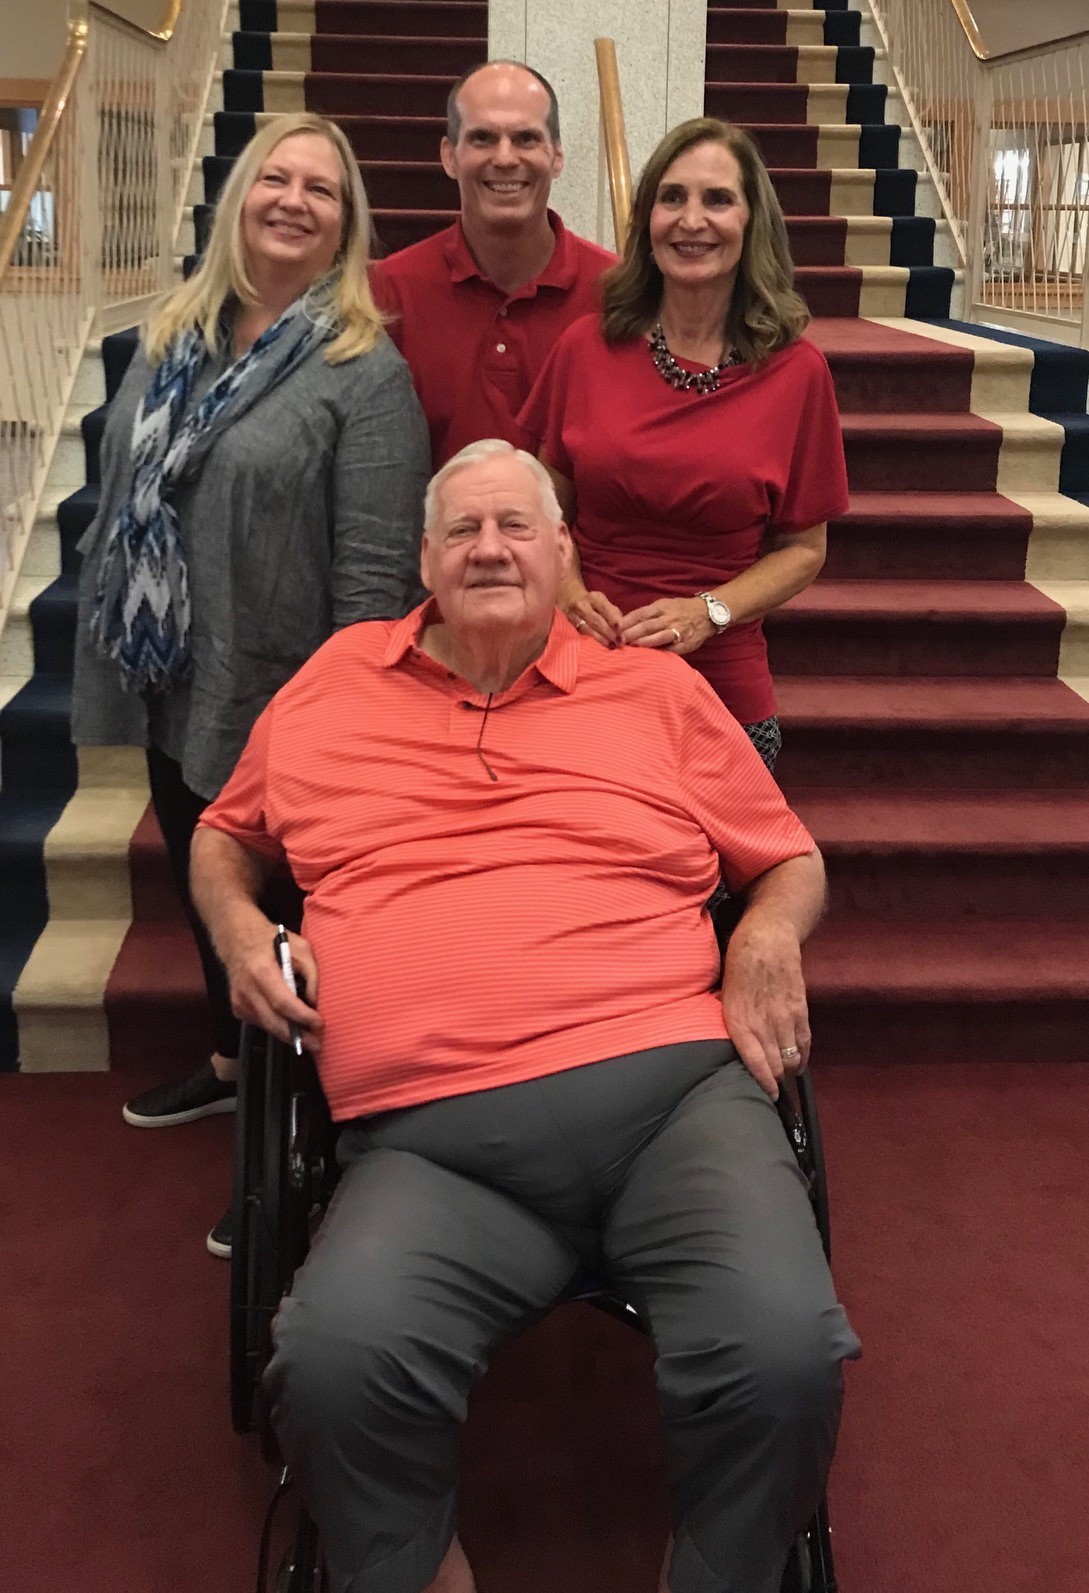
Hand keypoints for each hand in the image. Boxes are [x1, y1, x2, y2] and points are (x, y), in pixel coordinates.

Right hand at [221, 911, 323, 1056]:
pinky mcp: (237, 1008)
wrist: (237, 940)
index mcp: (262, 971)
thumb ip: (311, 974)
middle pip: (273, 1021)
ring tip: (309, 1041)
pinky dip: (277, 1026)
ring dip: (289, 1035)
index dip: (302, 1016)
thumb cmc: (272, 941)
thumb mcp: (300, 948)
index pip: (283, 1002)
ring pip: (267, 1026)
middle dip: (297, 1036)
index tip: (319, 1023)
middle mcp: (247, 990)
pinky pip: (261, 1023)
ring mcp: (239, 1001)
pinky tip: (291, 1027)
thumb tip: (315, 1002)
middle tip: (317, 1045)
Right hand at [564, 584, 623, 647]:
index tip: (620, 628)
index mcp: (594, 597)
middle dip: (608, 632)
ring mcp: (573, 616)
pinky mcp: (569, 626)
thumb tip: (622, 625)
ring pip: (587, 629)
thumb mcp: (602, 601)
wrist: (569, 598)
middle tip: (619, 641)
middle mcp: (582, 605)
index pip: (604, 608)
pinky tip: (598, 647)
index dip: (612, 618)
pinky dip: (590, 641)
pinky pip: (580, 634)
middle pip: (596, 620)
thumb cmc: (592, 602)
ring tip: (611, 646)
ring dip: (600, 639)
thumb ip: (612, 611)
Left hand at [619, 596, 712, 655]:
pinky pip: (669, 649)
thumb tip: (626, 623)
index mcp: (662, 607)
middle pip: (646, 626)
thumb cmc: (680, 609)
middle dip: (630, 634)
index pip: (640, 614)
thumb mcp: (664, 605)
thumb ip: (647, 613)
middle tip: (617, 641)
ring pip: (657, 638)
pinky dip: (658, 653)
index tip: (614, 628)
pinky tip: (648, 657)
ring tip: (630, 648)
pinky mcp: (685, 644)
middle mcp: (669, 618)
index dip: (626, 621)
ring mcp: (677, 631)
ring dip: (642, 643)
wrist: (707, 614)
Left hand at [720, 914, 810, 1099]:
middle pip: (775, 1064)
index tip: (766, 1094)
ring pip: (791, 1056)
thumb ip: (733, 1020)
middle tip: (774, 1091)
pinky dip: (802, 1056)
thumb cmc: (739, 963)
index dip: (763, 1082)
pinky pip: (804, 1041)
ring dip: (788, 1070)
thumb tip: (735, 1044)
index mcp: (739, 1020)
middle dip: (775, 1081)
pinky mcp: (800, 1009)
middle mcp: (763, 1022)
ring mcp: (784, 1017)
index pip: (754, 1061)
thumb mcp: (725, 994)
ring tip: (784, 1078)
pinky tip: (798, 1063)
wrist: (767, 938)